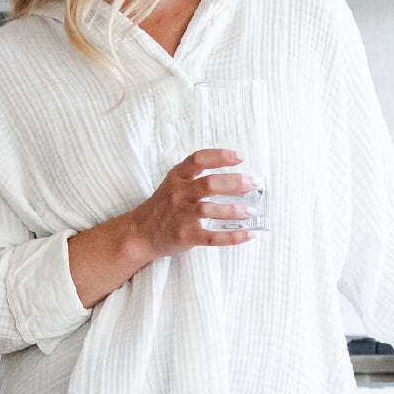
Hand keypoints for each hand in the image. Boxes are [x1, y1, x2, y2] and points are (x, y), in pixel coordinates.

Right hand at [131, 148, 257, 257]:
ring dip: (233, 210)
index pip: (199, 160)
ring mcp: (181, 216)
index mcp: (177, 177)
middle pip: (209, 184)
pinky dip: (232, 237)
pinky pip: (212, 237)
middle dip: (234, 183)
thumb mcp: (173, 183)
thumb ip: (195, 176)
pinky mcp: (185, 236)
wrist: (140, 233)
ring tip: (251, 211)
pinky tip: (249, 234)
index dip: (220, 156)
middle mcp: (178, 194)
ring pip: (209, 210)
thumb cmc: (163, 206)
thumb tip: (233, 174)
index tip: (240, 157)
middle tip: (253, 183)